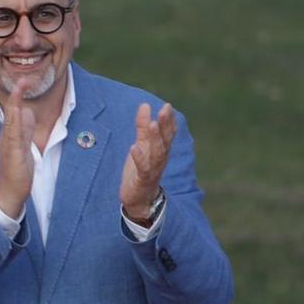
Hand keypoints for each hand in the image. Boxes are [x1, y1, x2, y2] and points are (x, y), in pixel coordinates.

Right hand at [0, 80, 38, 220]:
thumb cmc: (17, 169)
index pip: (14, 110)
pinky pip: (13, 135)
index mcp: (10, 133)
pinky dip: (14, 123)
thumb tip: (27, 111)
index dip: (18, 96)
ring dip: (15, 104)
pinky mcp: (11, 153)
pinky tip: (17, 113)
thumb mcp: (24, 144)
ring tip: (19, 89)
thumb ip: (25, 128)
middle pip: (10, 111)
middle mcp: (6, 136)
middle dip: (16, 95)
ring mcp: (8, 144)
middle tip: (22, 79)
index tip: (24, 81)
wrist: (10, 190)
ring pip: (10, 120)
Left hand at [119, 102, 175, 223]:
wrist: (139, 198)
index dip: (169, 120)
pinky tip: (134, 147)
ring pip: (157, 152)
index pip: (168, 133)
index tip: (167, 105)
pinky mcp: (143, 180)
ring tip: (152, 124)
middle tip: (164, 109)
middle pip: (165, 140)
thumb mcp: (141, 145)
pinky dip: (139, 158)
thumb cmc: (141, 169)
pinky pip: (143, 169)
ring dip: (155, 138)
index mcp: (161, 150)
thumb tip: (145, 105)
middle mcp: (160, 159)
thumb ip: (143, 128)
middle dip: (165, 124)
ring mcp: (153, 169)